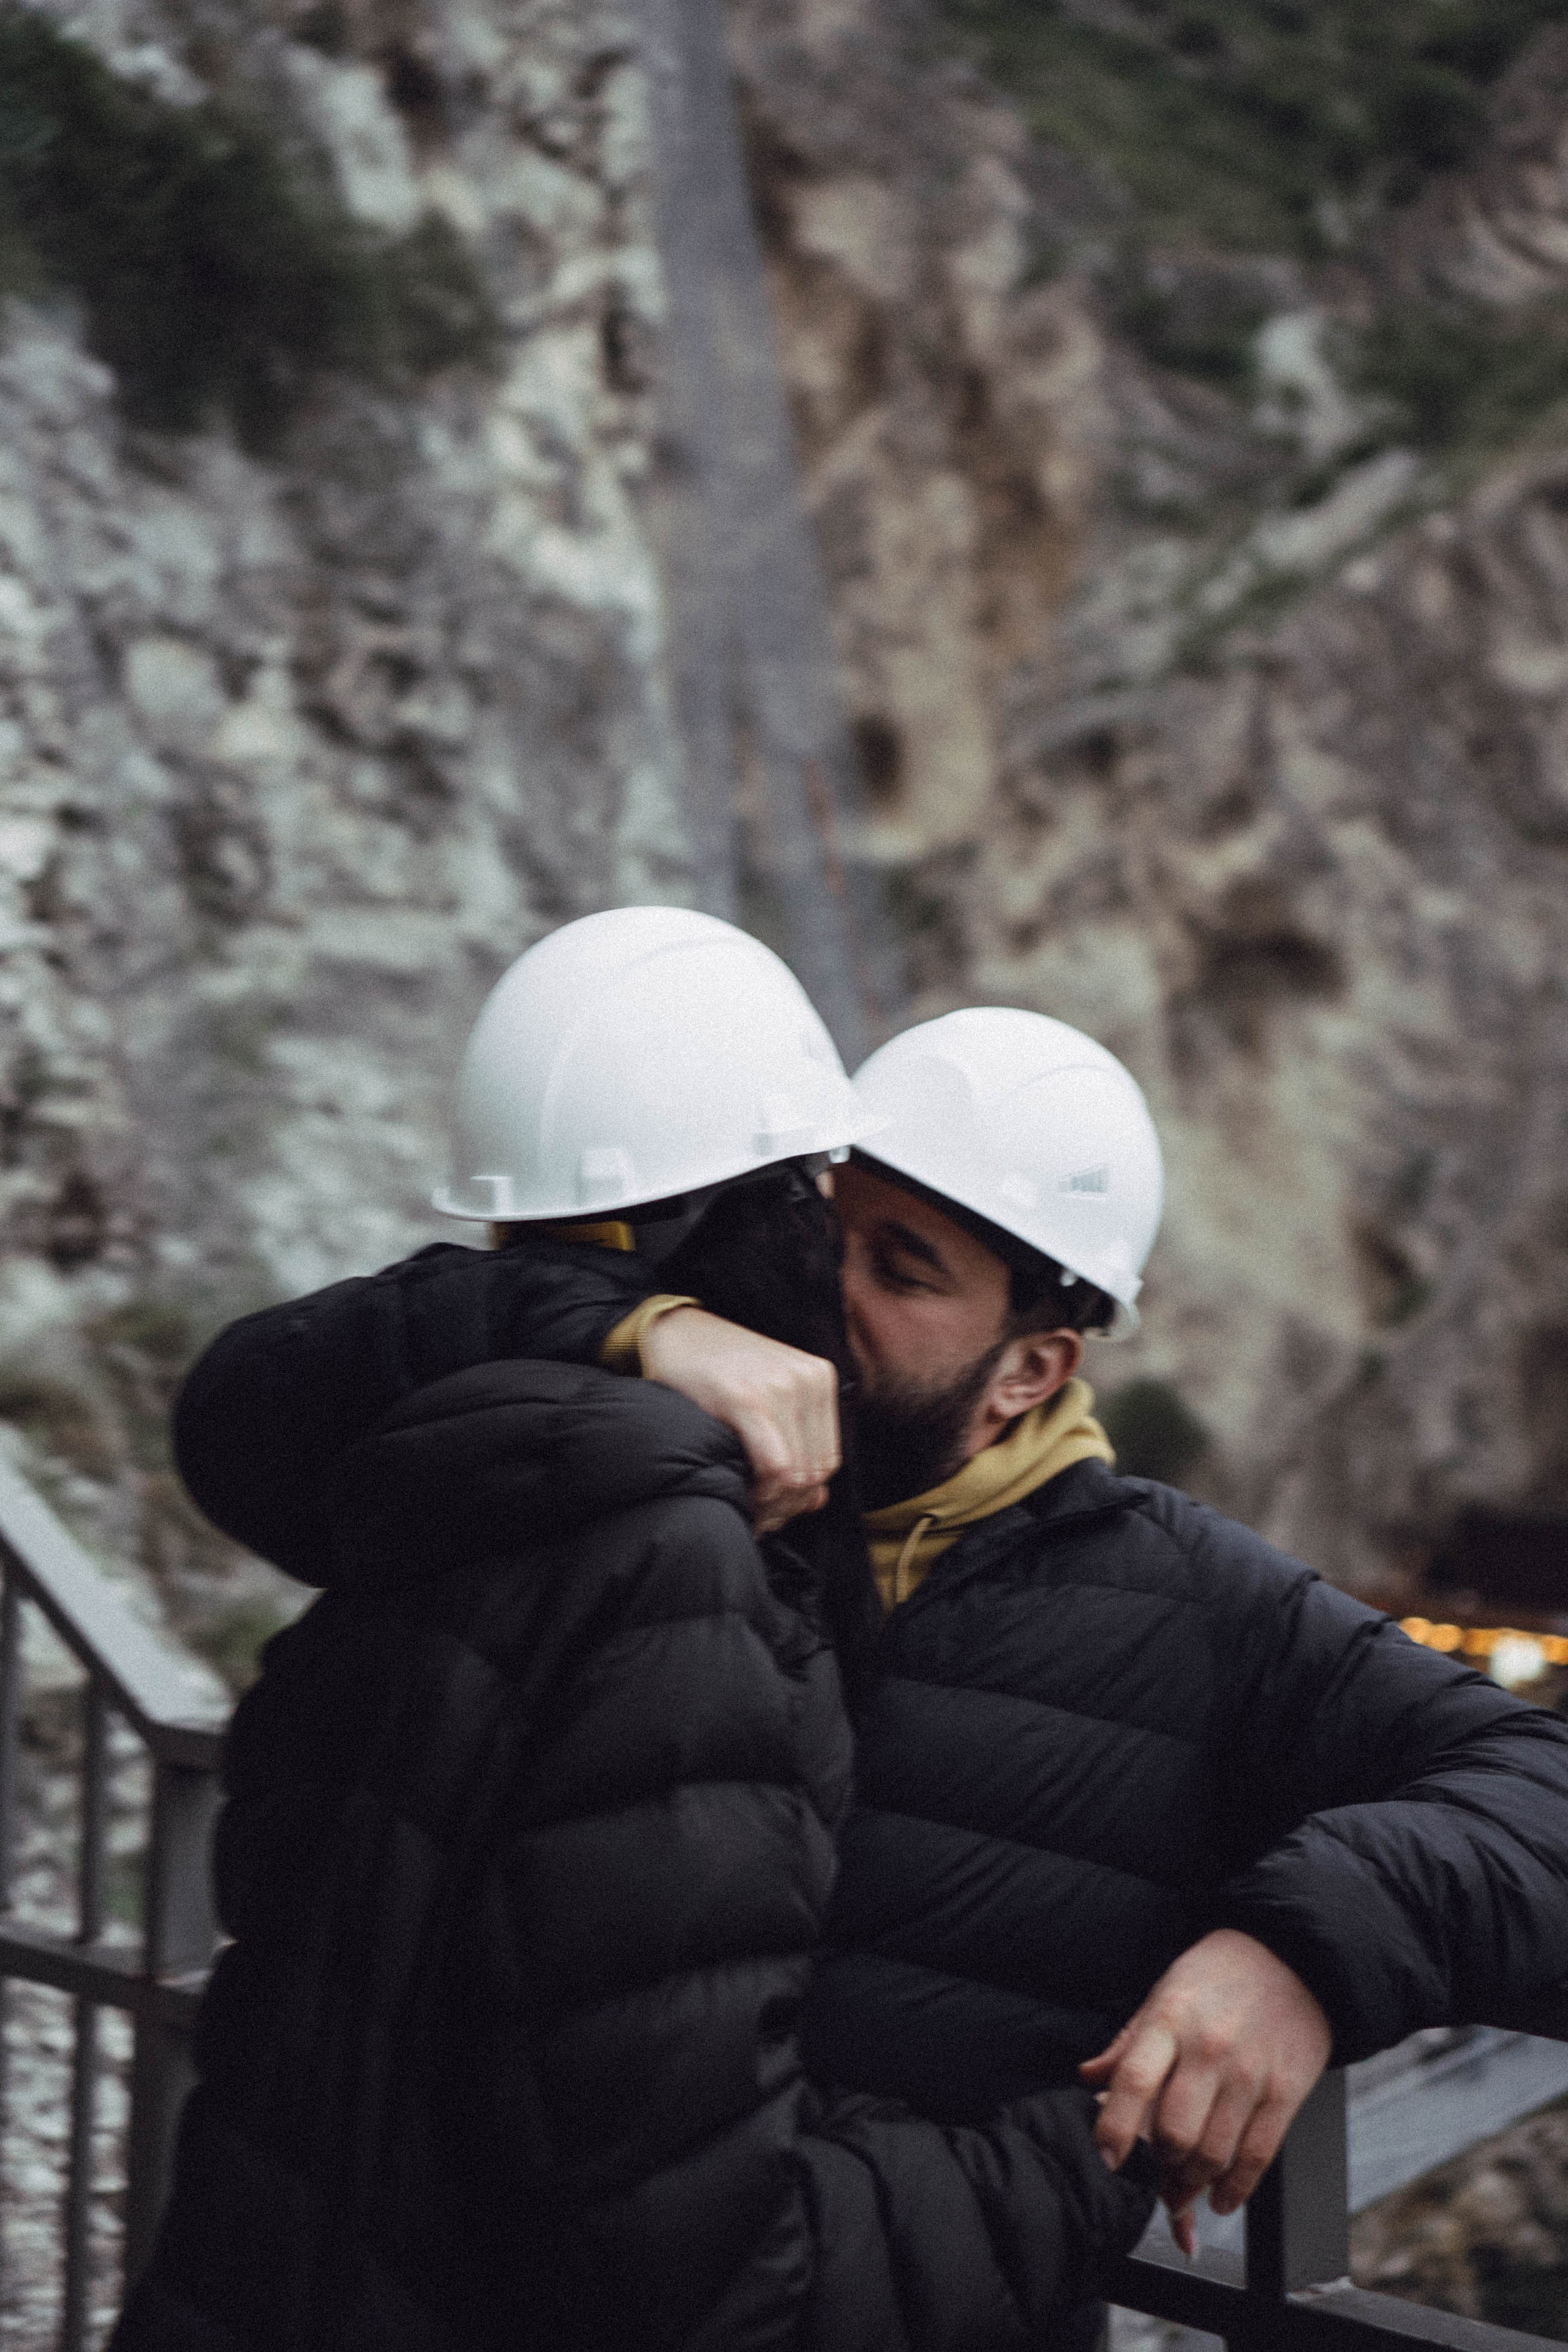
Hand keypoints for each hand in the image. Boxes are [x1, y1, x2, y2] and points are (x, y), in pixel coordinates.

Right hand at [639, 1307, 840, 1534]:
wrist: (673, 1331)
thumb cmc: (716, 1371)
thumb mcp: (766, 1399)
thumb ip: (796, 1446)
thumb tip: (817, 1502)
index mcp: (819, 1378)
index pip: (828, 1460)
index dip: (801, 1497)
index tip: (770, 1510)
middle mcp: (808, 1380)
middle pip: (815, 1472)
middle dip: (786, 1506)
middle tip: (756, 1517)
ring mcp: (781, 1386)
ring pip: (797, 1475)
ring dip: (772, 1504)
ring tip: (746, 1507)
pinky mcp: (747, 1398)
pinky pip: (775, 1467)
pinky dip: (760, 1493)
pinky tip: (737, 1492)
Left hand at [1081, 1929, 1331, 2239]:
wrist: (1293, 1955)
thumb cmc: (1216, 1976)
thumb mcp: (1164, 1993)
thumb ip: (1128, 2042)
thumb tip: (1087, 2077)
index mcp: (1170, 2019)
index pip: (1134, 2081)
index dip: (1114, 2128)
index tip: (1106, 2160)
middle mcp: (1210, 2049)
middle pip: (1175, 2132)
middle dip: (1158, 2163)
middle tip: (1154, 2169)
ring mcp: (1251, 2073)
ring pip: (1214, 2153)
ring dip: (1192, 2182)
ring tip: (1182, 2186)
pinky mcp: (1286, 2092)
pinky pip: (1258, 2157)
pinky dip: (1235, 2188)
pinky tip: (1220, 2198)